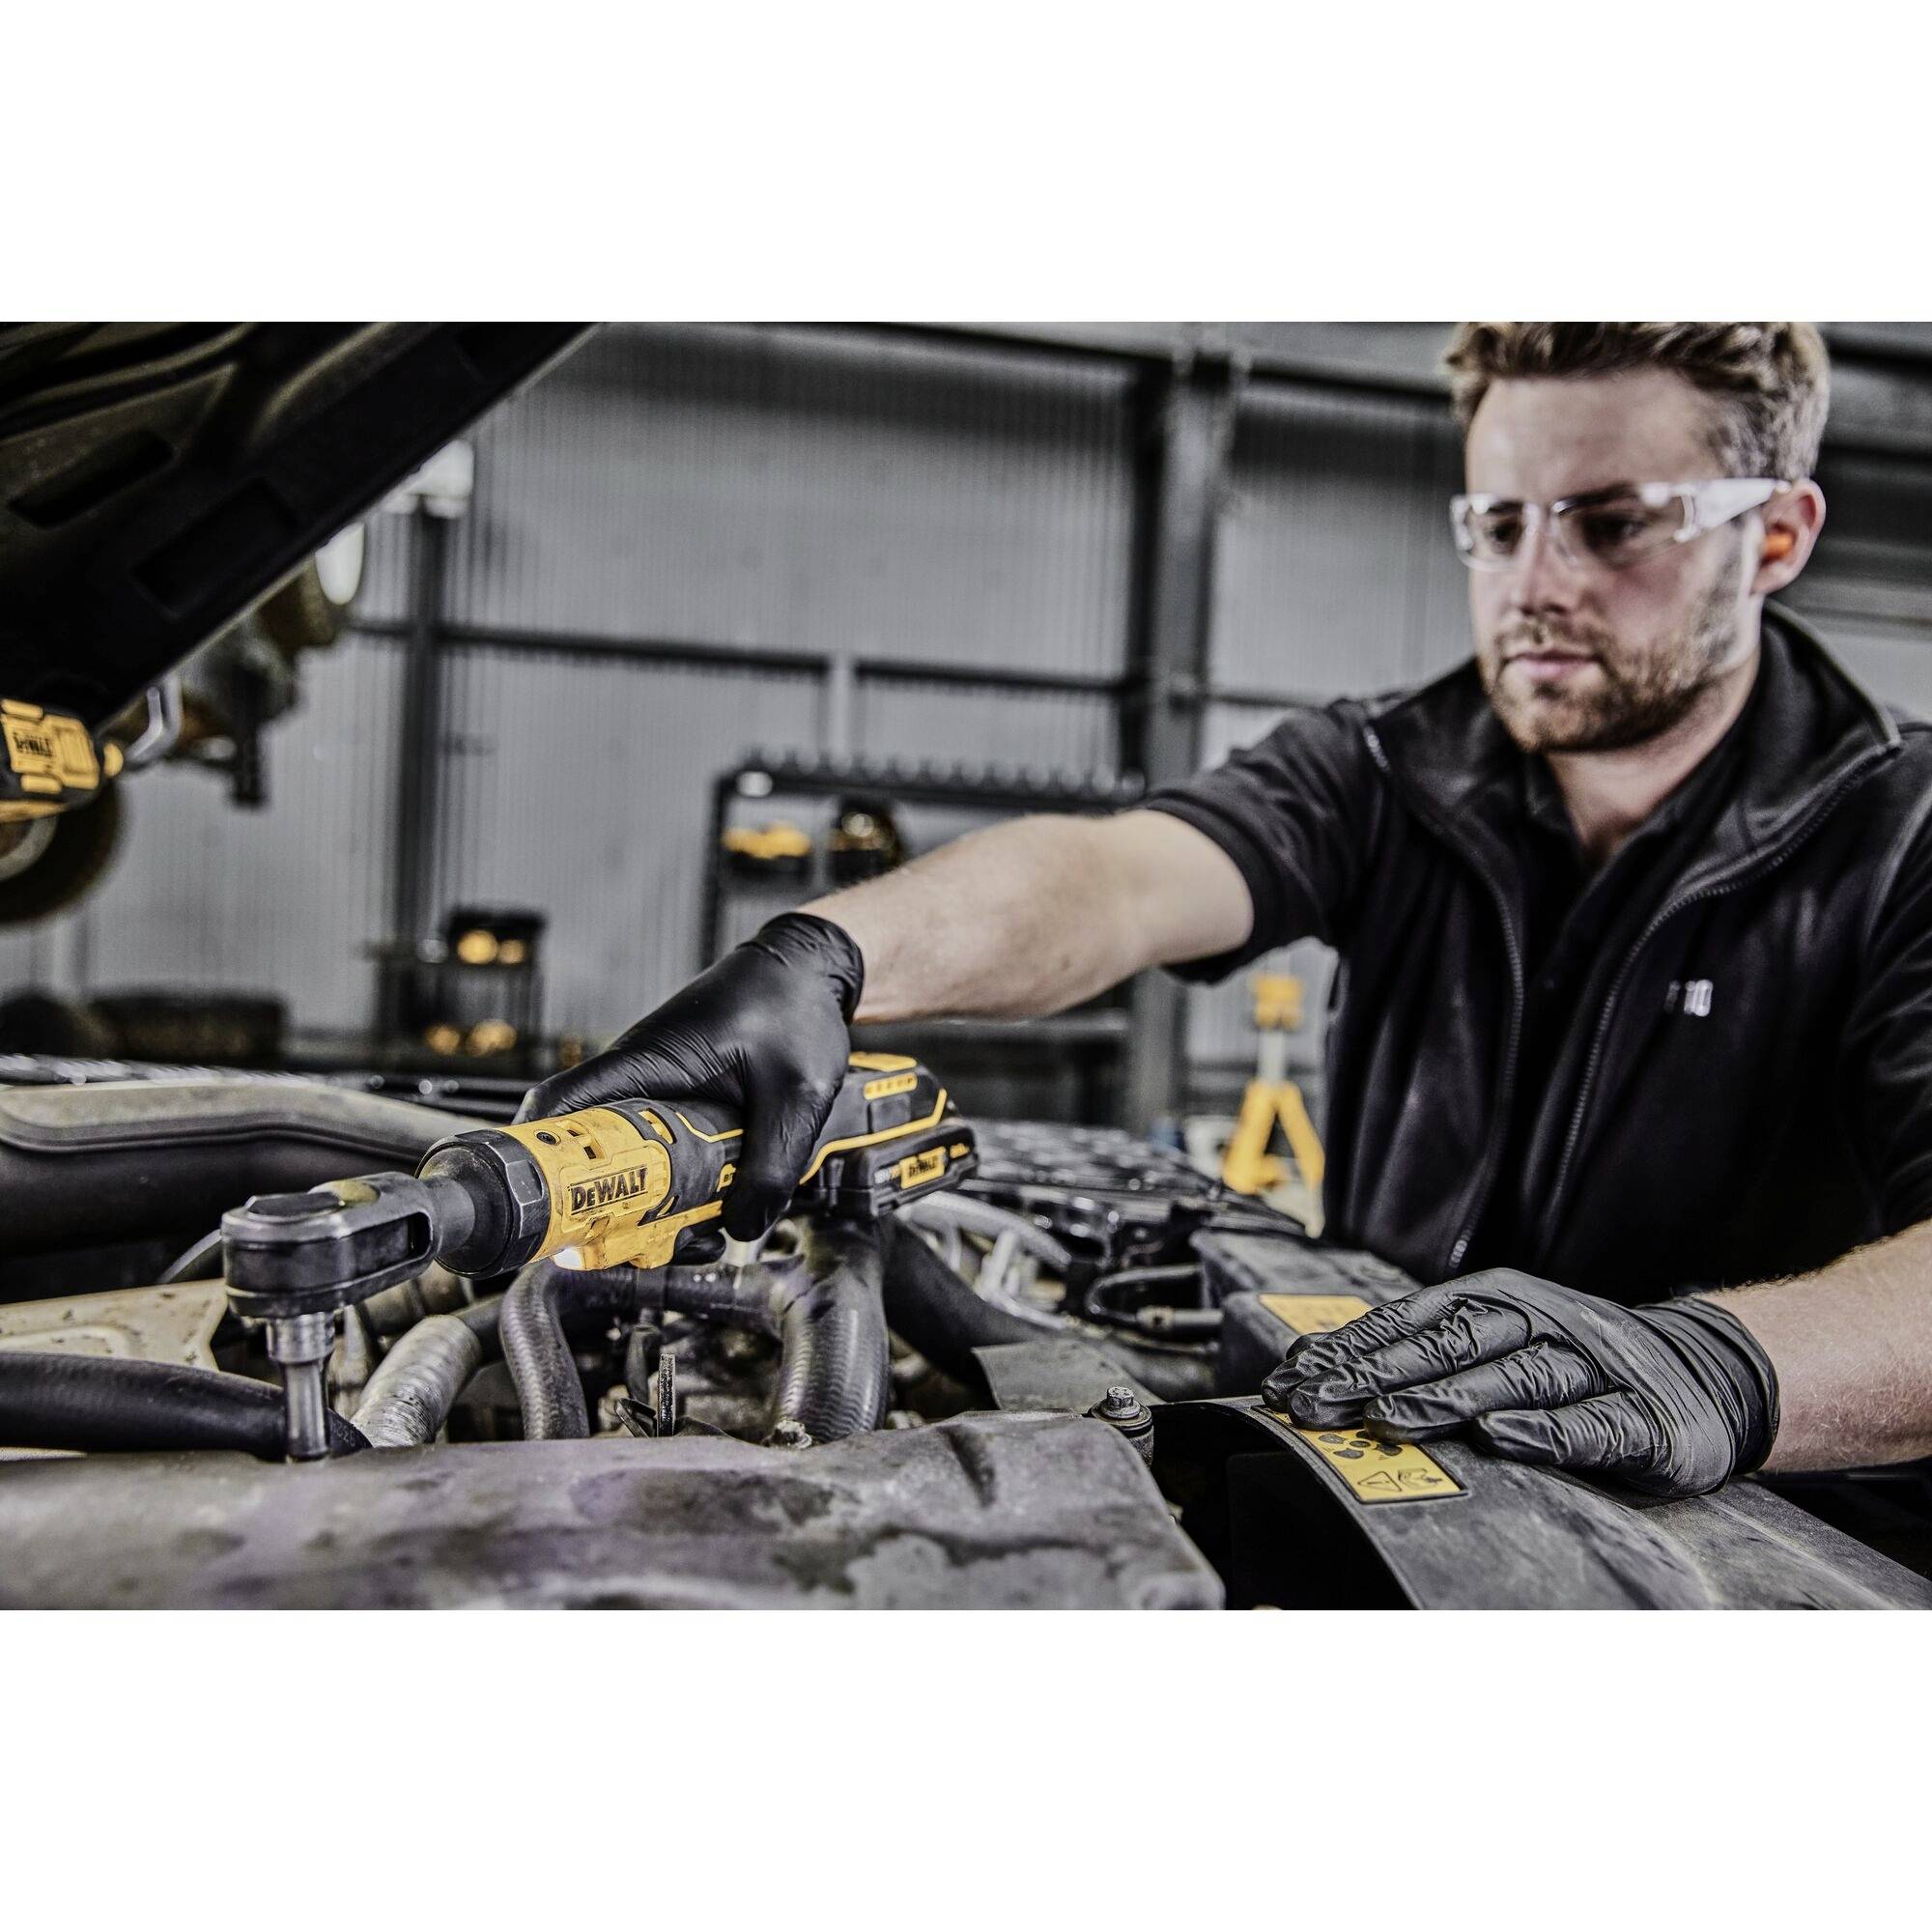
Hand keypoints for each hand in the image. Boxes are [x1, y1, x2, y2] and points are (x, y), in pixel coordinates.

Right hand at [517, 912, 862, 1242]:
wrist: (810, 971)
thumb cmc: (794, 1008)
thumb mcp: (797, 1095)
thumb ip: (773, 1166)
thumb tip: (741, 1228)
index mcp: (647, 1062)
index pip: (561, 1104)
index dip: (543, 1156)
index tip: (555, 1208)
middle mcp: (639, 1077)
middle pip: (592, 1151)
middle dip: (610, 1205)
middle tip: (646, 1244)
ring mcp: (657, 1091)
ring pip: (631, 1159)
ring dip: (652, 1203)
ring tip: (693, 1235)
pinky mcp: (680, 1103)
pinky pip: (663, 1152)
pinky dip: (678, 1186)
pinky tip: (711, 1210)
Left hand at [1261, 1269, 1779, 1497]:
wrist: (1704, 1371)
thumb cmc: (1575, 1361)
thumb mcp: (1499, 1344)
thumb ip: (1422, 1351)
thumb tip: (1319, 1364)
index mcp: (1498, 1301)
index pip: (1410, 1321)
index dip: (1350, 1348)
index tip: (1293, 1378)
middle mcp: (1540, 1323)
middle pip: (1451, 1344)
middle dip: (1378, 1372)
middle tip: (1321, 1402)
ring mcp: (1592, 1368)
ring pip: (1513, 1377)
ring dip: (1449, 1396)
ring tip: (1395, 1416)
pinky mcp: (1642, 1420)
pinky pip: (1592, 1424)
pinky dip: (1547, 1432)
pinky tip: (1503, 1438)